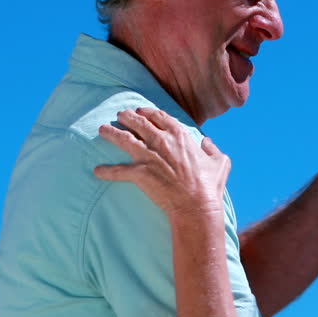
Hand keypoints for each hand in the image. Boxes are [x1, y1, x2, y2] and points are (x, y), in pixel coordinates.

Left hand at [94, 108, 229, 218]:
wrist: (196, 206)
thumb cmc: (209, 186)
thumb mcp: (220, 163)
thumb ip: (213, 149)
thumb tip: (207, 142)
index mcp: (180, 136)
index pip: (160, 117)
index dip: (149, 112)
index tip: (141, 111)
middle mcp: (162, 141)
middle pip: (139, 122)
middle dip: (127, 117)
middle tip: (120, 114)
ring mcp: (149, 156)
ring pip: (125, 139)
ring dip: (112, 133)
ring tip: (102, 130)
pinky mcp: (140, 173)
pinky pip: (118, 171)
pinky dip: (107, 171)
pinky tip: (97, 171)